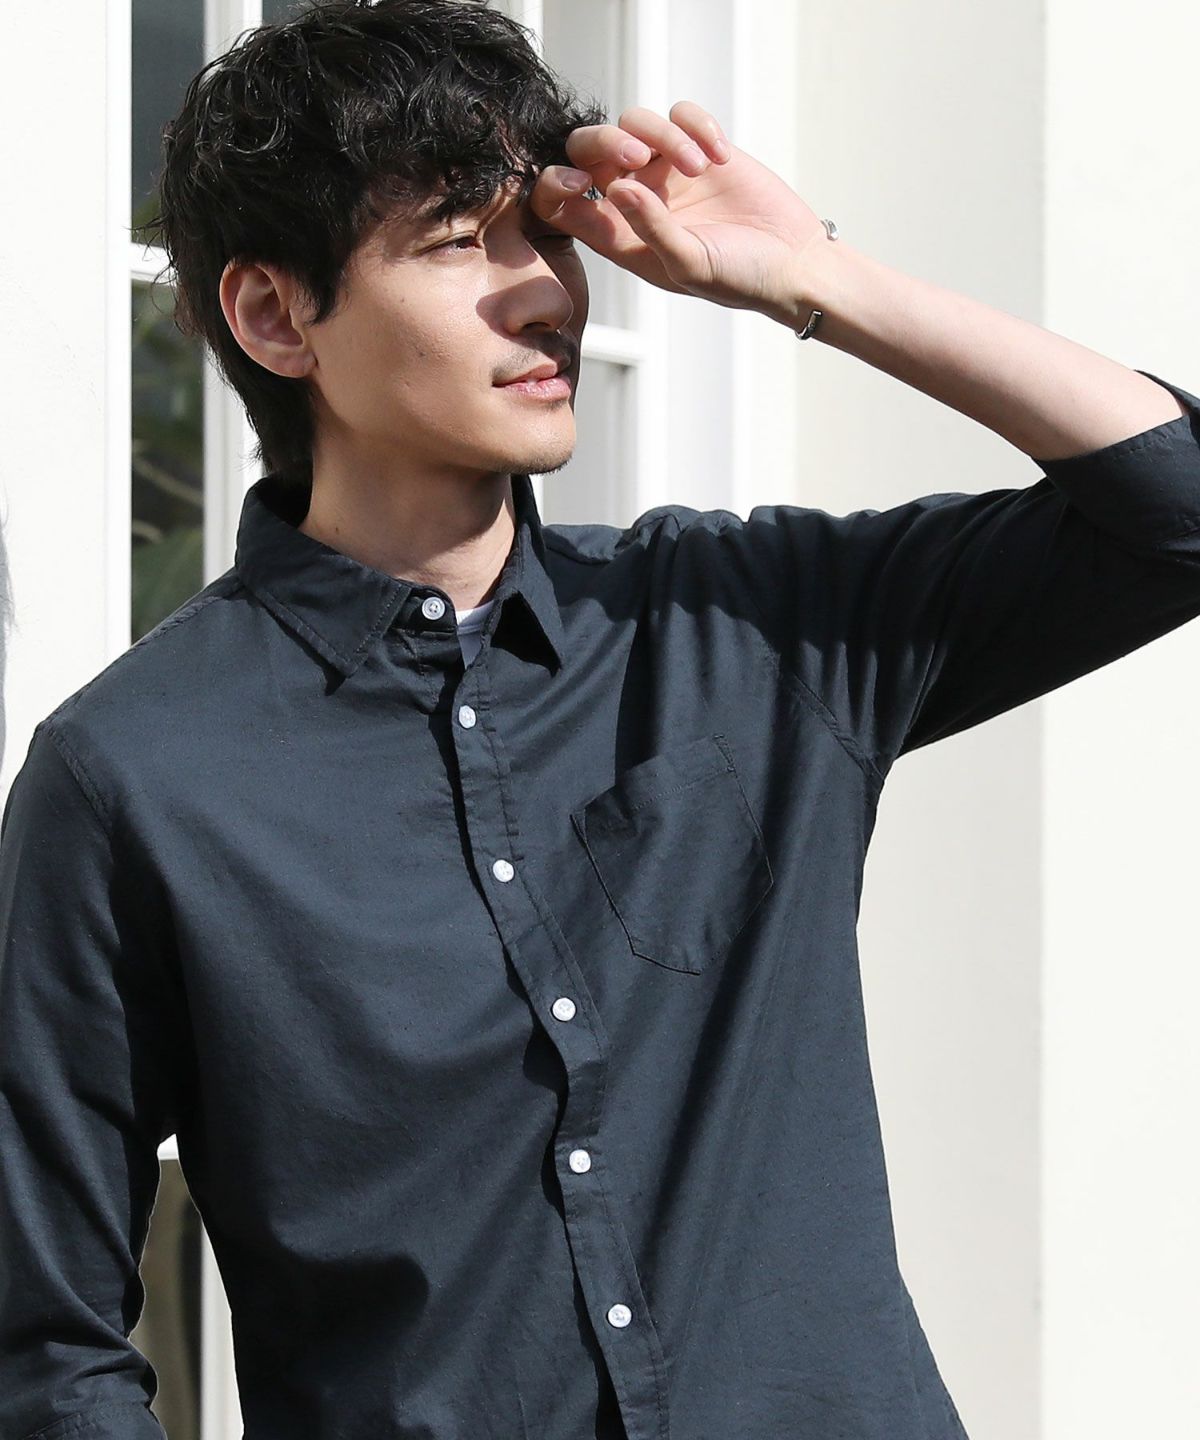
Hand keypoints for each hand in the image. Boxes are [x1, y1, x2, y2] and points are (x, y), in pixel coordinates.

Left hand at [529, 101, 829, 319]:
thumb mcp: (690, 264)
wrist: (791, 264)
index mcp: (618, 234)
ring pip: (634, 121)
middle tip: (638, 154)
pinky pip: (680, 113)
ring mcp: (667, 170)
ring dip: (661, 133)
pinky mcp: (700, 147)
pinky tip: (720, 157)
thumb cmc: (737, 279)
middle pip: (589, 148)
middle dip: (603, 140)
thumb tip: (615, 187)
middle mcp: (636, 198)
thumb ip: (650, 229)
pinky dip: (696, 125)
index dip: (559, 183)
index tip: (586, 183)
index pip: (563, 201)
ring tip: (696, 166)